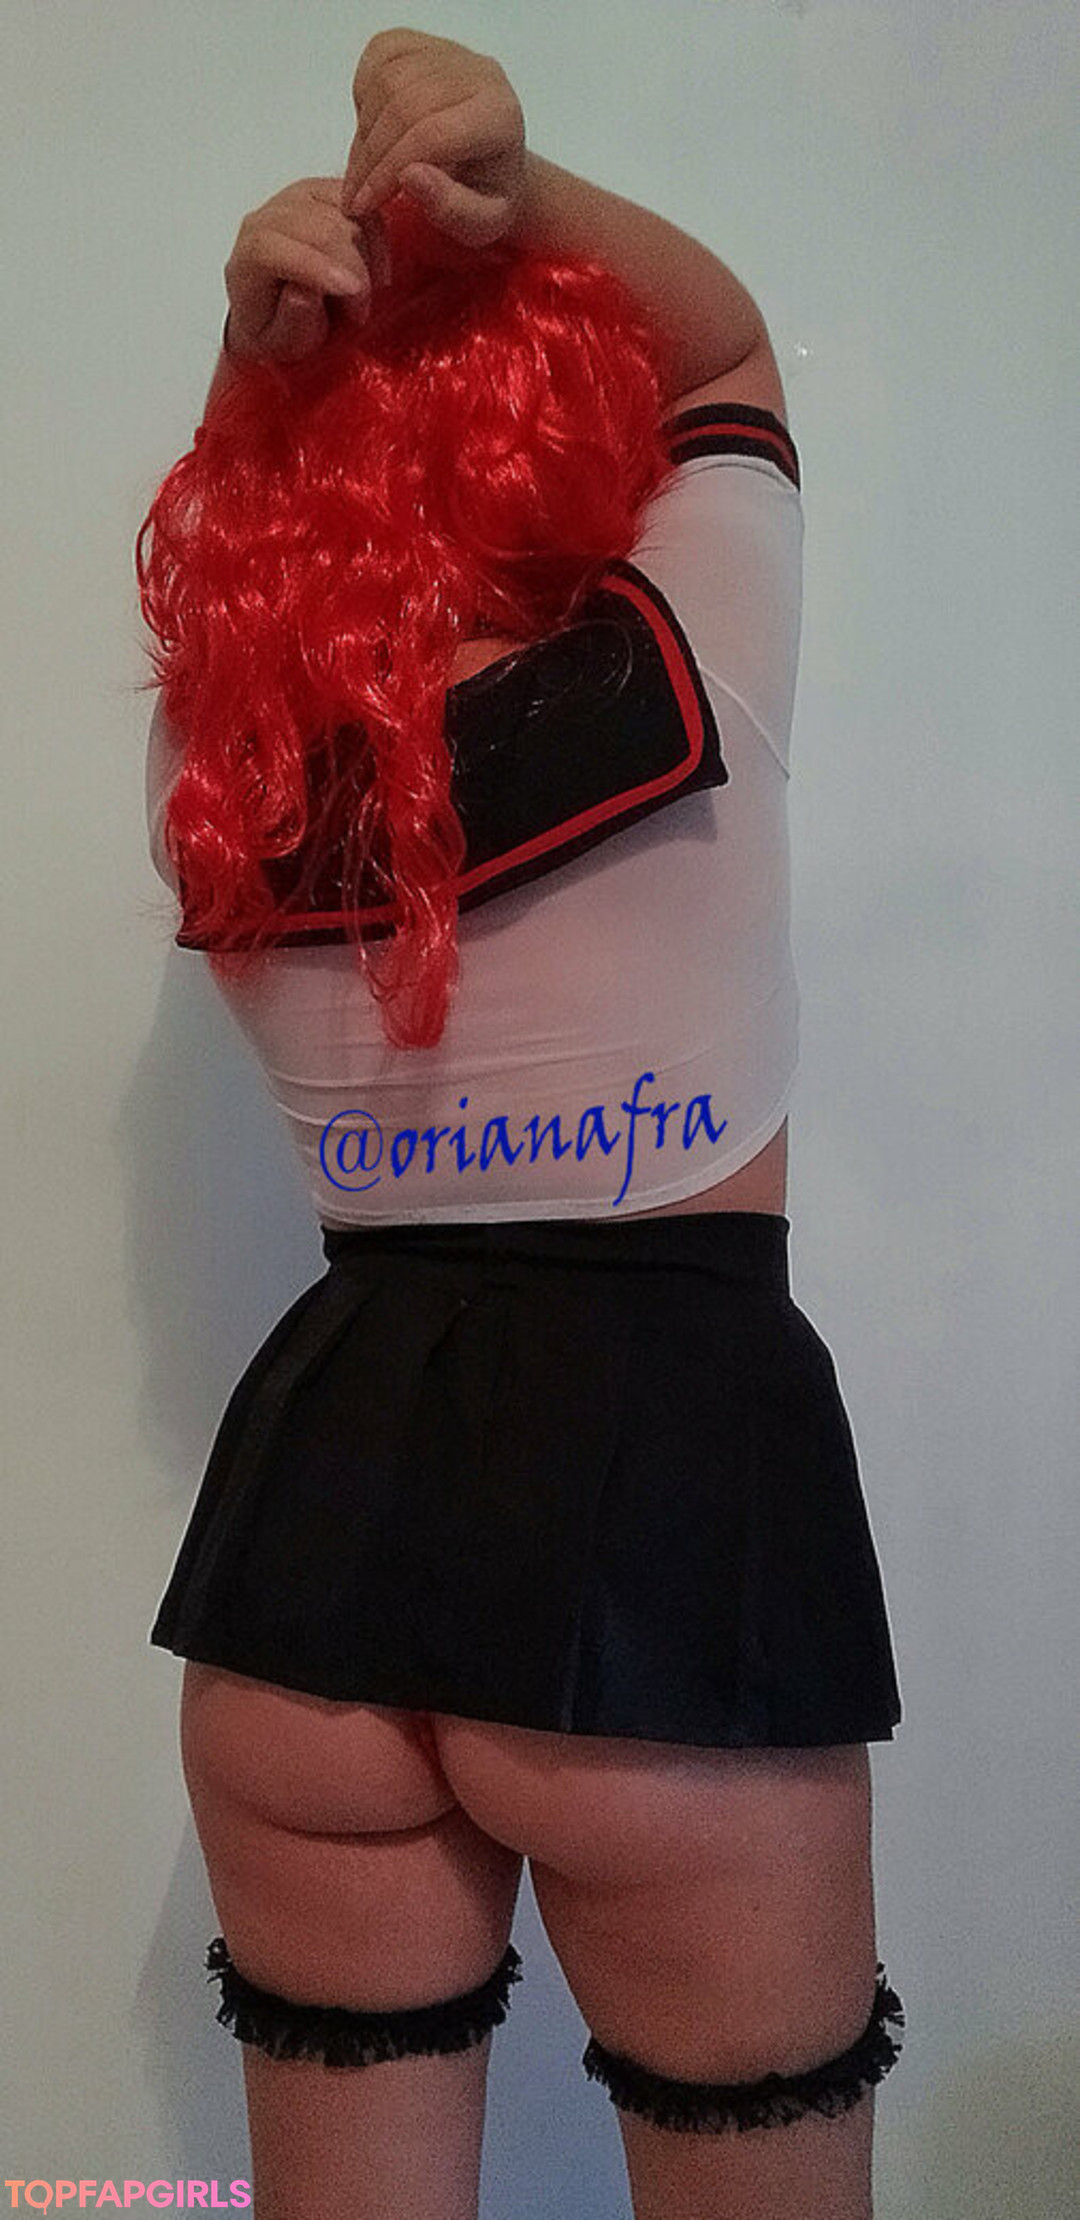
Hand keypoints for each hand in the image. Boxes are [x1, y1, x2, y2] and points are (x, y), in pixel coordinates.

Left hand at [223, 175, 393, 362]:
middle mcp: (268, 219)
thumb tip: (305, 293)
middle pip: (317, 226)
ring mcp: (295, 200)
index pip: (273, 247)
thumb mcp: (280, 344)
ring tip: (364, 293)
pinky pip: (359, 200)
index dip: (316, 266)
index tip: (353, 291)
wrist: (277, 311)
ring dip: (366, 254)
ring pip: (343, 212)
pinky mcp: (323, 192)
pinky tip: (375, 267)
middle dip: (353, 268)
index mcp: (249, 256)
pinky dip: (376, 233)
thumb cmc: (278, 329)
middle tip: (358, 311)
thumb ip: (291, 322)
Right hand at [340, 28, 525, 248]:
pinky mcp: (424, 43)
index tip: (365, 204)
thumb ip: (451, 208)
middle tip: (356, 196)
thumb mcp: (480, 224)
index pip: (433, 134)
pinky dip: (365, 96)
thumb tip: (410, 176)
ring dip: (364, 133)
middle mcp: (478, 74)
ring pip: (387, 81)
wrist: (491, 162)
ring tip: (363, 173)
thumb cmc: (485, 196)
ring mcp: (449, 52)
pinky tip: (373, 131)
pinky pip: (379, 58)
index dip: (389, 170)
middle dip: (371, 157)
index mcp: (499, 116)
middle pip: (405, 105)